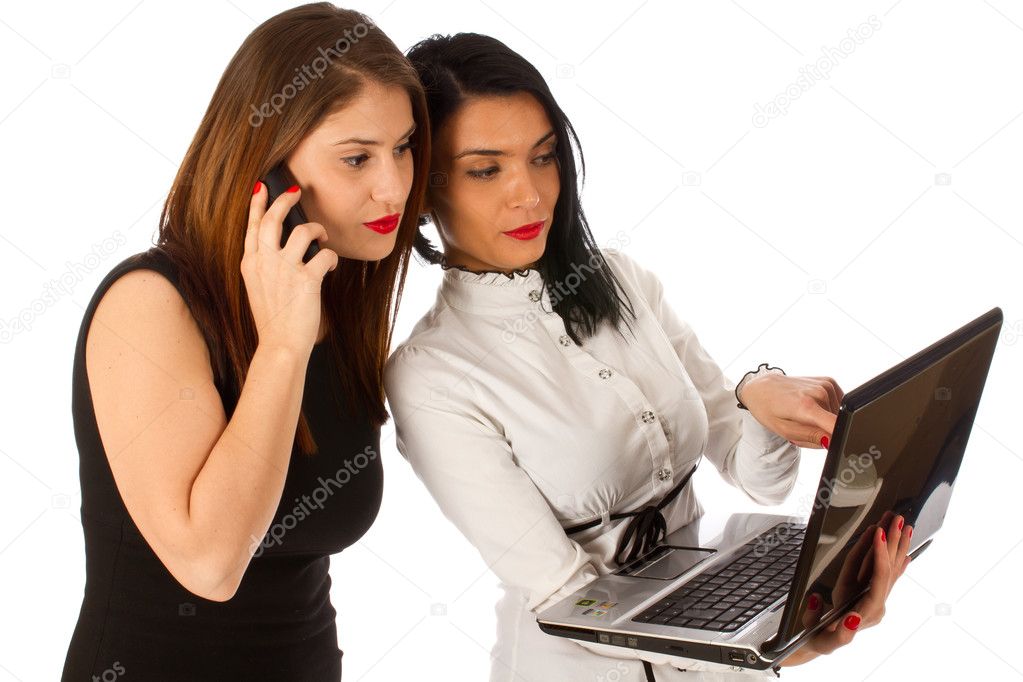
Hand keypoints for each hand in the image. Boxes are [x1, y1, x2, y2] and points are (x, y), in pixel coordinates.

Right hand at [242, 181, 337, 354]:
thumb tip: (285, 246)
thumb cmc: (273, 320)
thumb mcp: (259, 289)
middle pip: (273, 217)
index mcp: (249, 263)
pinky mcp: (306, 279)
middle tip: (296, 191)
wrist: (279, 345)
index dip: (257, 204)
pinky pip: (325, 255)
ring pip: (302, 231)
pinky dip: (331, 257)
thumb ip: (266, 266)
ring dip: (317, 230)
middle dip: (285, 199)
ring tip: (323, 237)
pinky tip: (330, 265)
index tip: (262, 188)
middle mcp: (264, 262)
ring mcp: (284, 269)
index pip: (252, 225)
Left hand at [739, 374, 843, 447]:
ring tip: (804, 416)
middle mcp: (819, 392)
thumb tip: (832, 441)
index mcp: (806, 406)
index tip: (828, 442)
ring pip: (835, 415)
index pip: (835, 425)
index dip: (836, 438)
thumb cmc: (768, 409)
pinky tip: (810, 406)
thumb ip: (811, 437)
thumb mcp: (785, 431)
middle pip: (834, 423)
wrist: (762, 387)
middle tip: (802, 427)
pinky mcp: (829, 381)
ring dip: (823, 421)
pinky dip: (826, 410)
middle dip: (823, 431)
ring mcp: (825, 385)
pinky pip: (836, 404)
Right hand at [782, 512, 913, 666]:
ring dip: (897, 547)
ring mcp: (876, 604)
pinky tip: (906, 553)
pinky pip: (887, 578)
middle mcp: (875, 608)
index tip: (878, 535)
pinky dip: (896, 563)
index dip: (878, 557)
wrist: (822, 646)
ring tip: (905, 526)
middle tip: (897, 520)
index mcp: (864, 615)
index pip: (877, 582)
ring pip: (891, 572)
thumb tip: (825, 603)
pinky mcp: (872, 599)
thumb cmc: (819, 639)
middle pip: (889, 572)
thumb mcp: (817, 635)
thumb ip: (820, 621)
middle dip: (893, 543)